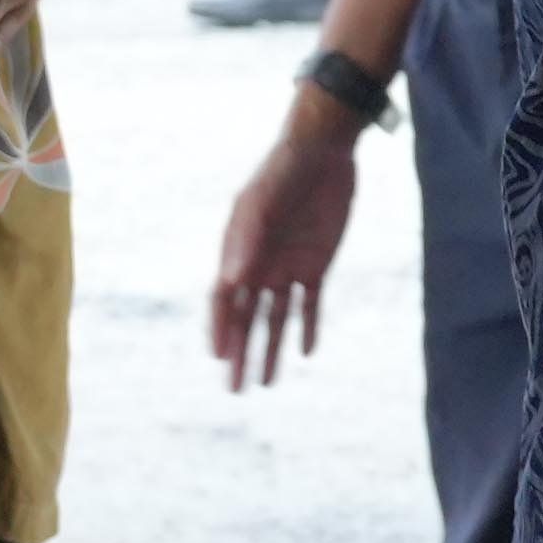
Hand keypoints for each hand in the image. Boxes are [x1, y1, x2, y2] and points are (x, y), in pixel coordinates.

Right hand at [207, 94, 366, 384]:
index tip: (220, 357)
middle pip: (246, 319)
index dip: (220, 329)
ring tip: (267, 383)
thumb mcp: (262, 204)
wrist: (323, 152)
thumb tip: (233, 282)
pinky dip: (308, 326)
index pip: (222, 301)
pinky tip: (306, 352)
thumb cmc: (282, 173)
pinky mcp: (317, 265)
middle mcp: (260, 266)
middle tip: (236, 389)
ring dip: (272, 349)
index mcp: (238, 253)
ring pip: (277, 319)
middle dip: (241, 354)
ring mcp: (288, 267)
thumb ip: (247, 241)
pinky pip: (310, 304)